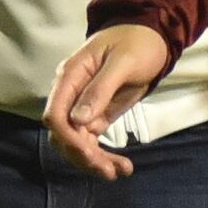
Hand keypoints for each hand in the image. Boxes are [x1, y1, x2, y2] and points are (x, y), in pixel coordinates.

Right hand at [43, 24, 174, 178]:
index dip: (67, 137)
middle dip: (83, 155)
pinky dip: (103, 156)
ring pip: (77, 142)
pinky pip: (91, 141)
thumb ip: (100, 90)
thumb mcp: (122, 62)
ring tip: (120, 171)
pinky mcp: (96, 115)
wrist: (151, 36)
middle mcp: (71, 94)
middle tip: (109, 171)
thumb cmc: (136, 42)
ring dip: (94, 161)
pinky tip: (120, 167)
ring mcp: (82, 106)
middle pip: (64, 134)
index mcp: (71, 76)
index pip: (55, 114)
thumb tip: (79, 120)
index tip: (88, 153)